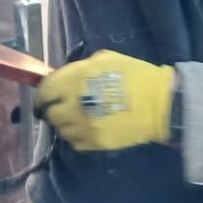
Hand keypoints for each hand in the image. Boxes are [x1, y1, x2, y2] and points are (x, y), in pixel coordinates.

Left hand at [33, 51, 174, 151]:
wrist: (160, 104)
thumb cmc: (135, 76)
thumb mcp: (105, 59)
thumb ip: (79, 69)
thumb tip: (65, 79)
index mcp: (75, 80)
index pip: (44, 91)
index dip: (42, 95)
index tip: (46, 98)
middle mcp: (74, 104)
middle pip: (50, 113)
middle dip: (54, 110)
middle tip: (65, 108)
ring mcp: (83, 127)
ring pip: (61, 130)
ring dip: (67, 124)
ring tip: (80, 118)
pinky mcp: (95, 143)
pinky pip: (75, 143)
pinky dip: (78, 136)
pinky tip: (90, 129)